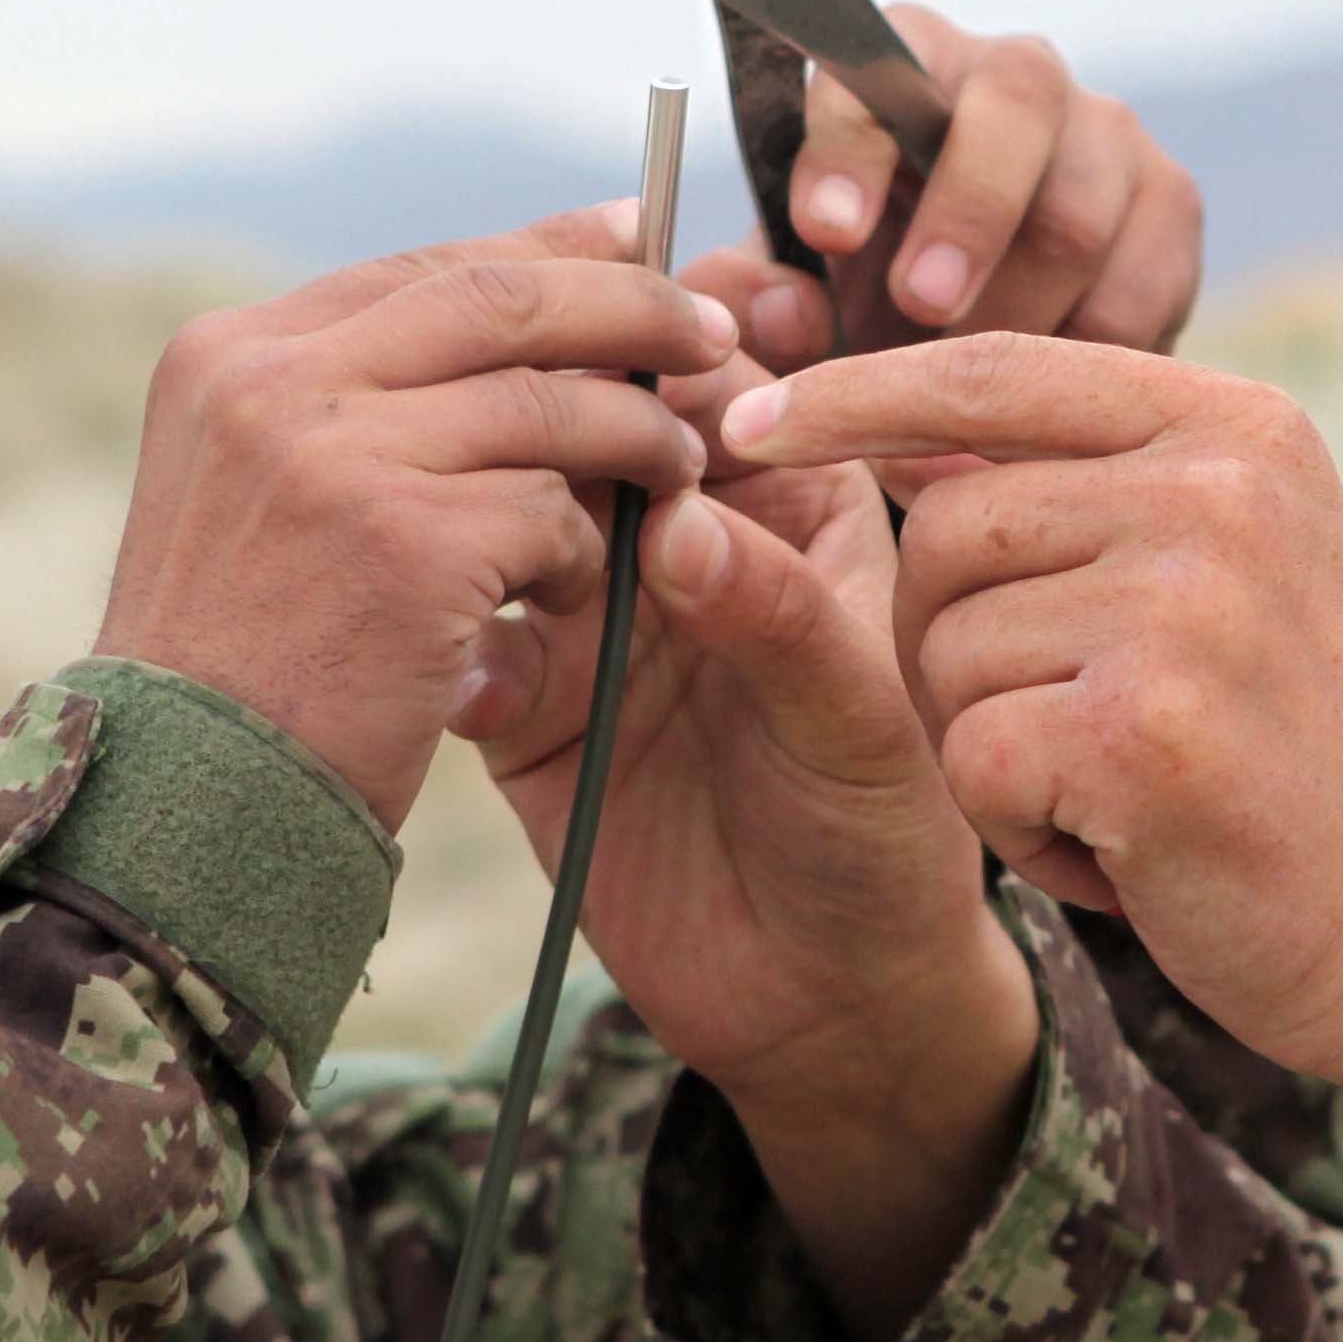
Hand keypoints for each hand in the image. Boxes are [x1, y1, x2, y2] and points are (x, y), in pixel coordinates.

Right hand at [92, 209, 728, 827]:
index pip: (421, 268)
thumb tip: (495, 323)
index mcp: (230, 355)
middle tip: (711, 331)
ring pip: (545, 400)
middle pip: (496, 297)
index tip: (636, 240)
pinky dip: (582, 552)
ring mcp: (333, 452)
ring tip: (678, 473)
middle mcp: (270, 380)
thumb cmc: (233, 676)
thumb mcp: (250, 502)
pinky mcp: (404, 539)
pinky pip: (549, 509)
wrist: (179, 813)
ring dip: (634, 438)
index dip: (546, 252)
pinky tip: (570, 599)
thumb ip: (344, 409)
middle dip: (627, 304)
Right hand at [458, 434, 1038, 1341]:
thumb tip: (681, 523)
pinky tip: (484, 693)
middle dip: (557, 418)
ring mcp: (592, 614)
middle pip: (593, 417)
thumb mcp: (857, 717)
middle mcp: (682, 533)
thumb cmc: (885, 839)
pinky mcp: (521, 705)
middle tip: (555, 469)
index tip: (643, 360)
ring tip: (524, 584)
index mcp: (786, 493)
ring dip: (494, 523)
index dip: (671, 338)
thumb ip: (778, 614)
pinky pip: (463, 642)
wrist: (823, 1003)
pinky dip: (457, 652)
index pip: (717, 369)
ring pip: (511, 510)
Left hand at [707, 4, 1205, 366]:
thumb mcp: (797, 301)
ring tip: (970, 387)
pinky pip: (1143, 283)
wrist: (988, 338)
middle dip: (969, 208)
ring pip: (1083, 207)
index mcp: (903, 71)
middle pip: (1017, 101)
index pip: (876, 67)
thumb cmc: (869, 295)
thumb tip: (777, 313)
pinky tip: (1040, 399)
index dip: (852, 144)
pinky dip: (1087, 352)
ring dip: (1020, 307)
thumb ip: (761, 303)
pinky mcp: (1171, 207)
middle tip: (924, 305)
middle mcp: (1016, 77)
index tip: (826, 231)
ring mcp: (1108, 137)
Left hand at [715, 336, 1342, 1150]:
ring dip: (991, 743)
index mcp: (1239, 426)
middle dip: (952, 644)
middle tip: (1065, 727)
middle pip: (945, 528)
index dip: (854, 395)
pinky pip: (970, 755)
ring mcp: (1185, 601)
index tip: (749, 427)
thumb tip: (893, 421)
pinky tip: (1122, 847)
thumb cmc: (1305, 754)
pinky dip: (1019, 827)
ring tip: (1116, 787)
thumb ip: (1092, 482)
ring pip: (945, 646)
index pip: (992, 370)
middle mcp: (1218, 489)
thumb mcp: (1230, 566)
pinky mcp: (1142, 725)